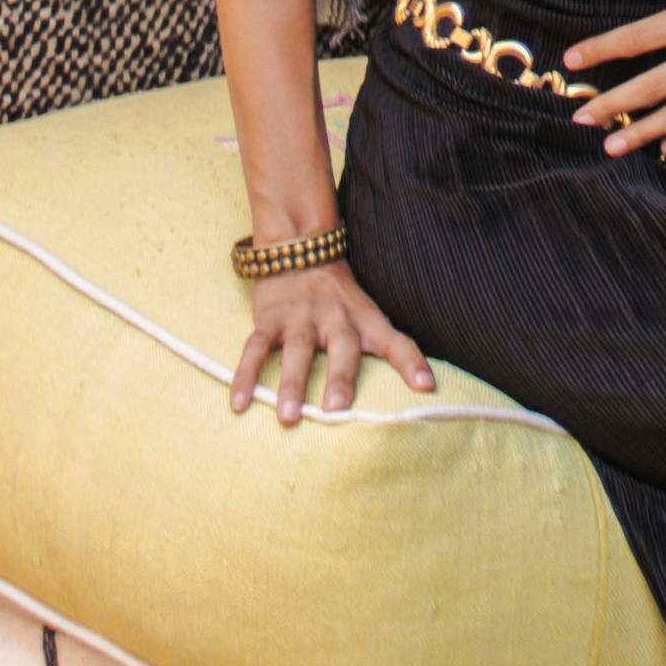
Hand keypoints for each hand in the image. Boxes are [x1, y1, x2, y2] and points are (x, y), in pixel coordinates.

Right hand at [228, 262, 436, 423]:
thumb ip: (391, 347)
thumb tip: (427, 388)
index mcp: (365, 320)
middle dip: (340, 377)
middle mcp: (335, 318)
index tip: (426, 386)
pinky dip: (245, 375)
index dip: (412, 362)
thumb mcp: (369, 315)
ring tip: (287, 417)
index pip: (395, 340)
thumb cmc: (340, 298)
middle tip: (336, 409)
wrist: (299, 248)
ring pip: (296, 350)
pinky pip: (254, 348)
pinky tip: (238, 403)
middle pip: (342, 347)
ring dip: (291, 383)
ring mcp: (300, 318)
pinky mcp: (269, 319)